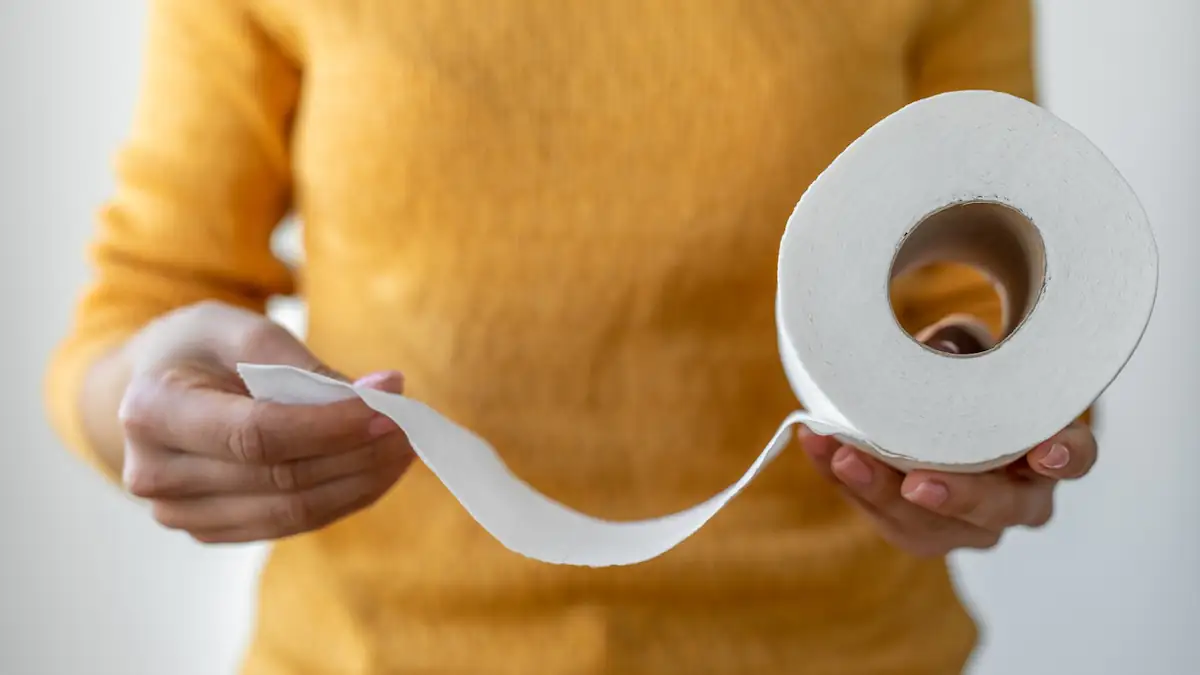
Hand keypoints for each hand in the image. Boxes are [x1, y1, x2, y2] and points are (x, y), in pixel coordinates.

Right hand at [117, 301, 413, 542]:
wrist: (153, 387)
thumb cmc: (198, 348)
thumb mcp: (237, 327)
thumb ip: (300, 360)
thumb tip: (378, 391)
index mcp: (151, 410)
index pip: (255, 435)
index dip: (328, 428)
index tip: (386, 408)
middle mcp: (155, 473)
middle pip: (279, 479)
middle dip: (357, 453)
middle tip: (410, 425)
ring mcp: (180, 513)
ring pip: (291, 513)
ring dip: (361, 482)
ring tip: (405, 447)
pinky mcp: (211, 530)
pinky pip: (290, 525)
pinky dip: (342, 498)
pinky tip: (376, 470)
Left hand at [799, 317, 1098, 556]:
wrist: (939, 415)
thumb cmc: (970, 378)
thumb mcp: (971, 348)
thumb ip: (959, 345)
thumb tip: (939, 349)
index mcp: (1047, 451)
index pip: (1074, 457)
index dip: (1065, 456)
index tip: (1043, 451)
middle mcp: (1017, 498)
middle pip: (997, 508)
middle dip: (954, 496)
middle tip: (917, 483)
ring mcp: (968, 525)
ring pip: (931, 528)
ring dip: (881, 492)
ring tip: (844, 456)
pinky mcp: (920, 531)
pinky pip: (882, 516)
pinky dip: (846, 481)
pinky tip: (818, 446)